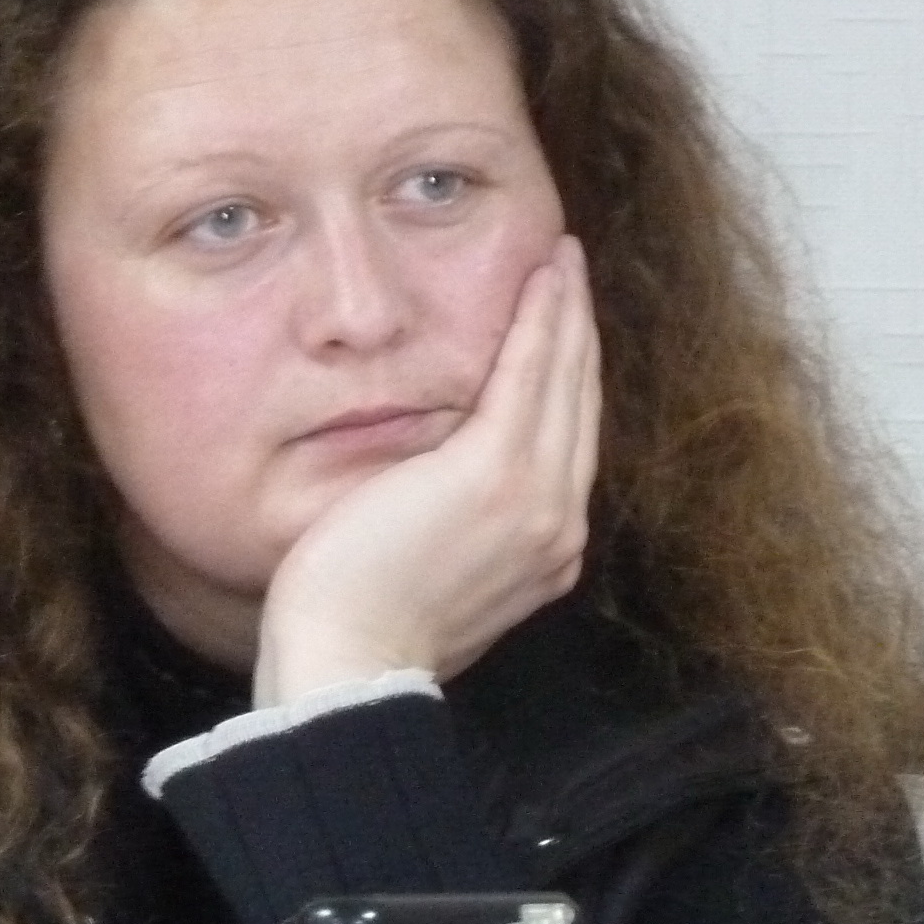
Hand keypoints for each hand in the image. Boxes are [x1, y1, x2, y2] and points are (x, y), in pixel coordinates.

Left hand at [253, 235, 600, 705]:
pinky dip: (543, 321)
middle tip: (571, 272)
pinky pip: (530, 376)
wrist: (345, 664)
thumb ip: (458, 536)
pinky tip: (544, 275)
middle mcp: (557, 527)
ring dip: (567, 312)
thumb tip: (439, 504)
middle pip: (578, 408)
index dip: (568, 381)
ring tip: (563, 259)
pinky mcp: (494, 474)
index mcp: (543, 554)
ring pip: (565, 383)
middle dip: (578, 334)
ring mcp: (535, 501)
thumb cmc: (361, 630)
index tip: (562, 330)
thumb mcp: (432, 580)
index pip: (564, 447)